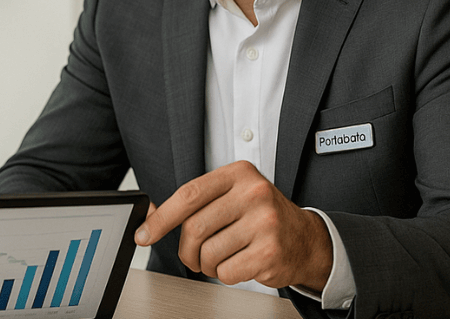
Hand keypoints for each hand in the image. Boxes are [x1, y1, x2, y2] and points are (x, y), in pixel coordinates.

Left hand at [134, 160, 332, 290]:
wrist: (306, 240)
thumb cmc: (261, 217)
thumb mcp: (230, 196)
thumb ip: (195, 202)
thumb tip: (152, 214)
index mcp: (239, 174)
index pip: (189, 194)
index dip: (161, 218)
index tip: (144, 234)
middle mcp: (254, 194)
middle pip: (195, 228)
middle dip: (186, 250)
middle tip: (193, 256)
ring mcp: (265, 223)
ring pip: (209, 253)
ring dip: (207, 265)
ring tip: (221, 258)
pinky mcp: (270, 252)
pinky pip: (226, 272)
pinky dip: (225, 275)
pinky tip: (239, 264)